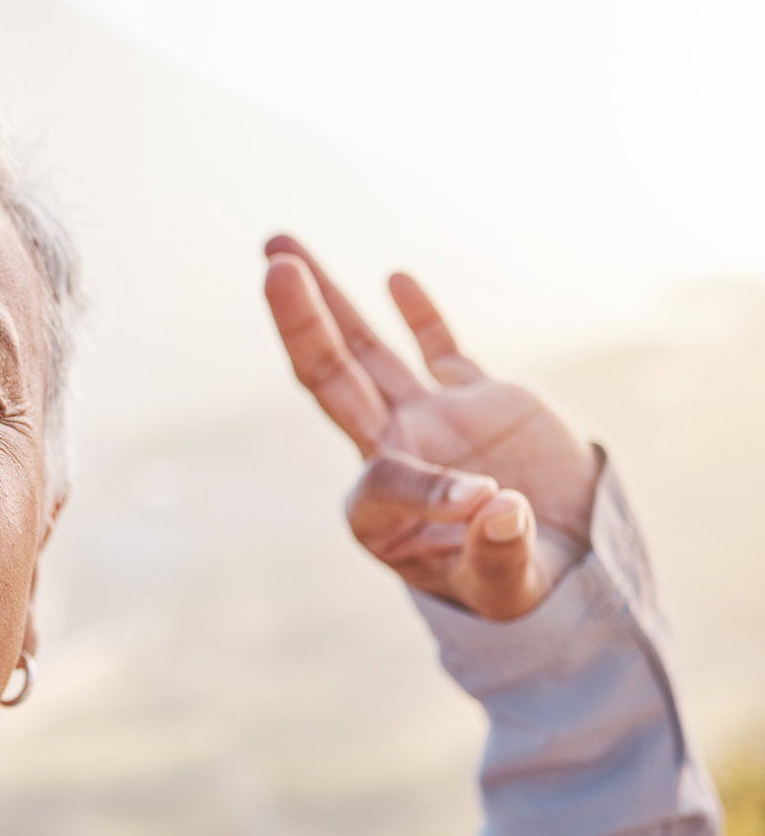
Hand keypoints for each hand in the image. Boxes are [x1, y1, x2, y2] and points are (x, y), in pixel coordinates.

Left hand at [262, 235, 600, 619]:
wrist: (561, 571)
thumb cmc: (517, 589)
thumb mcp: (506, 586)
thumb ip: (497, 553)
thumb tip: (496, 507)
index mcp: (381, 509)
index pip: (388, 480)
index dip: (436, 493)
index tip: (488, 506)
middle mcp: (391, 453)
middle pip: (333, 376)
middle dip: (302, 321)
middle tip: (273, 262)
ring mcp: (429, 421)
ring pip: (368, 350)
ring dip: (332, 300)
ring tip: (281, 247)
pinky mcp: (475, 402)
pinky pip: (440, 350)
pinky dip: (421, 316)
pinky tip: (393, 279)